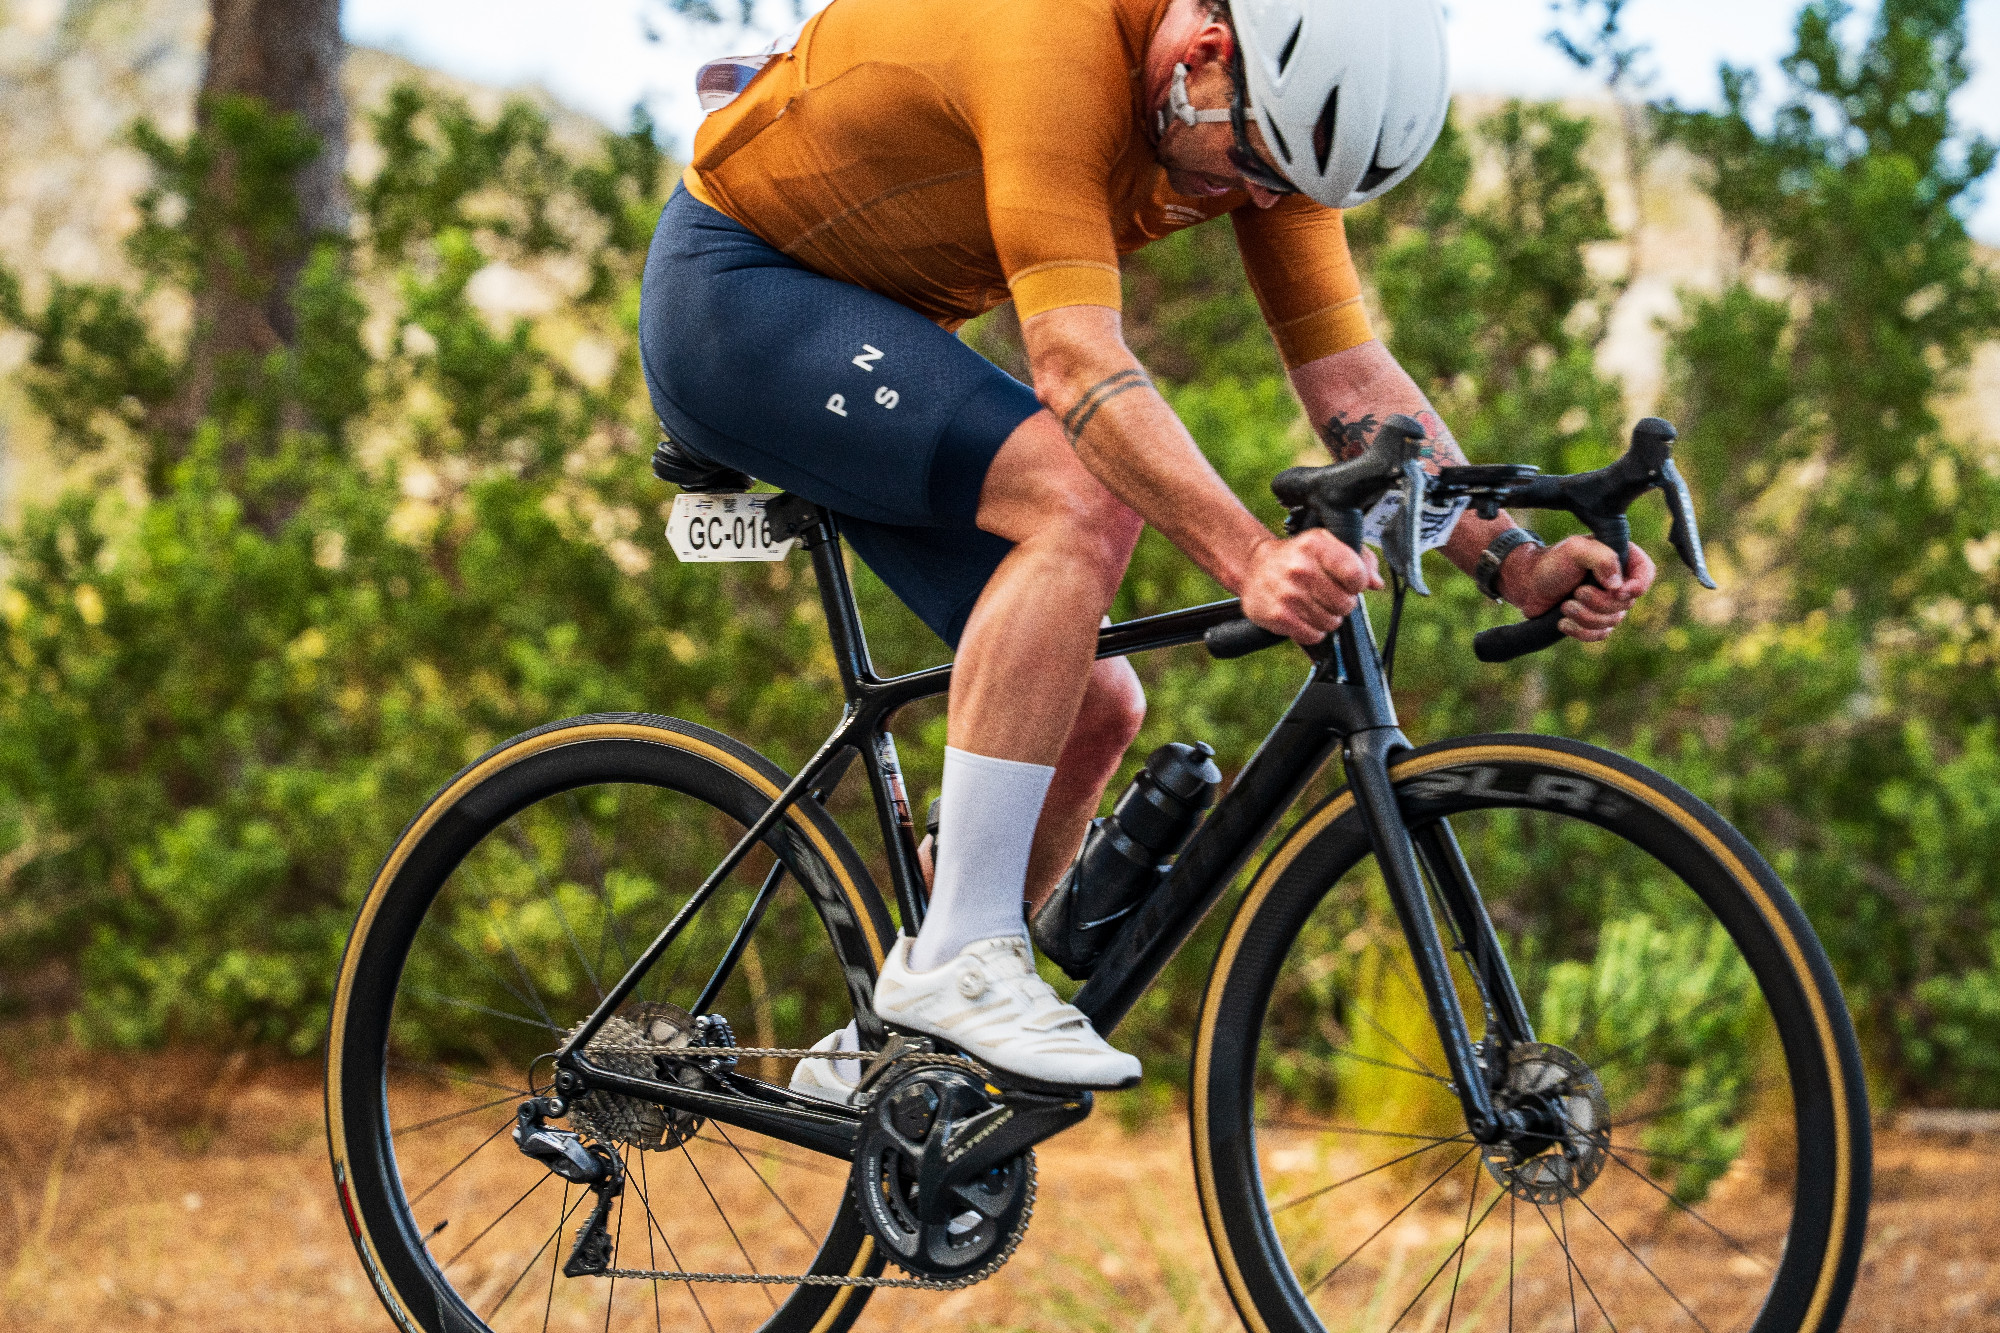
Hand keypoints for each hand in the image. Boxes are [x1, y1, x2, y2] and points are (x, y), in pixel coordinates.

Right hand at [1240, 531, 1384, 642]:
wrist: (1254, 567)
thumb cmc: (1297, 557)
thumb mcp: (1327, 545)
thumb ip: (1359, 559)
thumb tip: (1376, 583)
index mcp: (1316, 544)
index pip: (1356, 575)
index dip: (1357, 584)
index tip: (1347, 582)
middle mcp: (1300, 567)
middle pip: (1346, 603)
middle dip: (1342, 604)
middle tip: (1327, 596)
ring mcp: (1288, 593)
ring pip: (1331, 622)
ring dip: (1327, 619)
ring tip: (1313, 606)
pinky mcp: (1278, 616)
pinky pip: (1313, 635)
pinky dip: (1312, 631)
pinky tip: (1303, 617)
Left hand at [1500, 536, 1657, 642]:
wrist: (1526, 583)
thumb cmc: (1551, 562)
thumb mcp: (1576, 549)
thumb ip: (1601, 558)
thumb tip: (1618, 586)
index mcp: (1620, 557)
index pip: (1646, 573)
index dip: (1638, 586)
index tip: (1618, 592)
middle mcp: (1618, 580)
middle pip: (1627, 603)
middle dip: (1600, 603)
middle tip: (1576, 593)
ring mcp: (1607, 602)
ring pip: (1613, 621)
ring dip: (1586, 617)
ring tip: (1565, 606)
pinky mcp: (1593, 620)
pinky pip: (1600, 635)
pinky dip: (1582, 632)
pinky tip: (1563, 623)